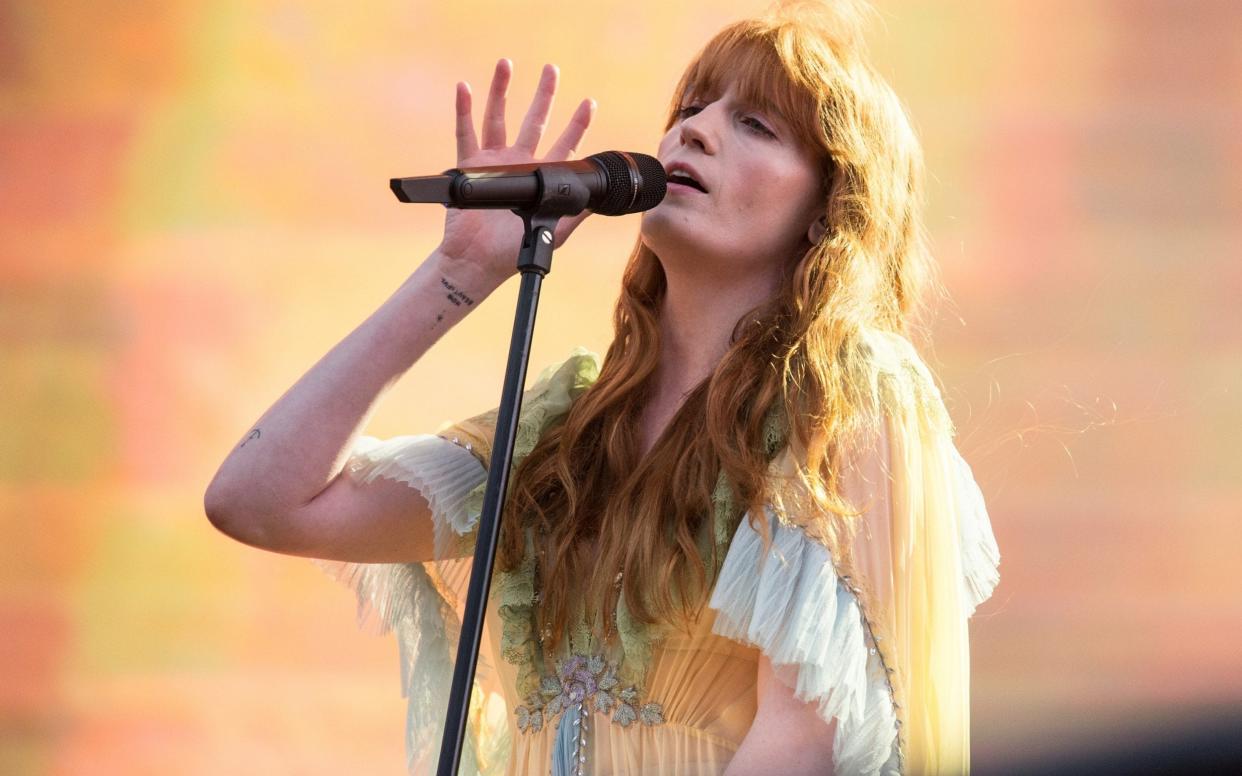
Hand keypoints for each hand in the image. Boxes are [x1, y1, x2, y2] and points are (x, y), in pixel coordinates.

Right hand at [436, 58, 596, 284]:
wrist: (478, 262)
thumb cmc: (515, 251)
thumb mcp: (556, 232)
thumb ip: (577, 213)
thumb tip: (602, 197)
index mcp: (541, 178)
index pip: (565, 144)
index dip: (577, 124)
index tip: (588, 102)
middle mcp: (519, 164)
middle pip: (534, 121)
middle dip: (544, 95)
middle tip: (552, 69)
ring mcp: (493, 163)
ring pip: (498, 118)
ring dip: (501, 91)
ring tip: (506, 64)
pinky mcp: (469, 168)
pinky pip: (465, 134)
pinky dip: (464, 111)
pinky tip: (465, 88)